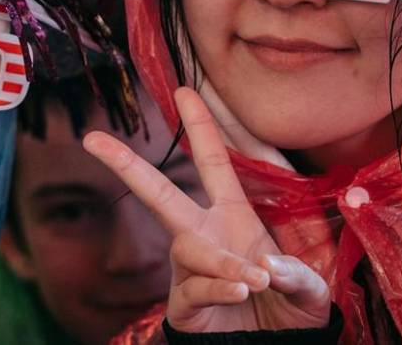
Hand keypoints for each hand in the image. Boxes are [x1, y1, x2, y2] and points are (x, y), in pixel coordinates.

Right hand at [83, 87, 331, 333]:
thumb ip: (295, 274)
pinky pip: (193, 286)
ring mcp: (190, 269)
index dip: (201, 126)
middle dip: (126, 165)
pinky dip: (218, 286)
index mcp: (232, 216)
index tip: (183, 90)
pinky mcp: (184, 304)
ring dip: (220, 261)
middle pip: (159, 194)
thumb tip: (263, 264)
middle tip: (94, 140)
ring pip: (189, 248)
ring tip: (252, 280)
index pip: (213, 163)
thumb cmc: (287, 311)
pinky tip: (240, 290)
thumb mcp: (308, 290)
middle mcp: (203, 235)